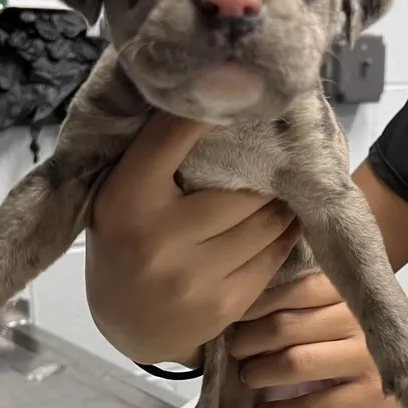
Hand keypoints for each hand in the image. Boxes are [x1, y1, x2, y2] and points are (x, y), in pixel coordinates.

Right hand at [86, 112, 299, 364]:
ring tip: (283, 189)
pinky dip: (285, 233)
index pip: (172, 136)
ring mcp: (195, 276)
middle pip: (242, 187)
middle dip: (265, 172)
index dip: (209, 108)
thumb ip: (154, 159)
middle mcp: (160, 237)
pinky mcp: (225, 303)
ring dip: (282, 202)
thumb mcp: (122, 197)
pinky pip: (274, 254)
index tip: (241, 80)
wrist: (127, 326)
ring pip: (266, 220)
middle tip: (278, 154)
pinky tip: (283, 222)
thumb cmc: (126, 245)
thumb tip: (210, 102)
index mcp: (127, 199)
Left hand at [230, 273, 407, 407]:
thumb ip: (321, 301)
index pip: (290, 290)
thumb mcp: (362, 301)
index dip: (253, 306)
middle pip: (283, 327)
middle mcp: (354, 320)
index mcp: (348, 292)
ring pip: (294, 363)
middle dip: (247, 342)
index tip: (231, 316)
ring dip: (259, 374)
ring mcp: (363, 358)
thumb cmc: (393, 329)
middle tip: (231, 351)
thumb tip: (256, 307)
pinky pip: (314, 406)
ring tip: (246, 378)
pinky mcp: (369, 397)